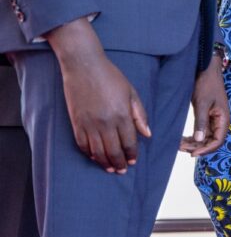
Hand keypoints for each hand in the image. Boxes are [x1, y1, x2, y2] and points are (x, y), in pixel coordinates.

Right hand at [47, 19, 149, 173]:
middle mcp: (106, 123)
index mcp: (122, 115)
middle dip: (119, 163)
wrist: (84, 66)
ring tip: (110, 169)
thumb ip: (139, 115)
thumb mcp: (131, 93)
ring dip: (105, 162)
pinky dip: (89, 154)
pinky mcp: (76, 122)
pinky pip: (82, 144)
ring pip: (98, 151)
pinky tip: (95, 157)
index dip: (132, 154)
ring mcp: (89, 124)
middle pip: (114, 151)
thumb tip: (147, 135)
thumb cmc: (111, 77)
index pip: (129, 142)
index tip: (133, 162)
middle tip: (122, 170)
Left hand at [181, 58, 229, 154]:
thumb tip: (198, 140)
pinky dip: (193, 136)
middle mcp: (220, 121)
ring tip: (179, 145)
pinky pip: (201, 131)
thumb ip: (201, 122)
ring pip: (205, 137)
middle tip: (180, 148)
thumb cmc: (206, 84)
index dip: (206, 149)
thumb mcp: (203, 103)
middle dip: (197, 147)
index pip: (218, 141)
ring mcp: (213, 119)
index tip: (192, 153)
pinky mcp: (207, 116)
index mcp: (223, 119)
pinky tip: (183, 138)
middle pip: (211, 141)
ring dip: (194, 143)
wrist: (206, 70)